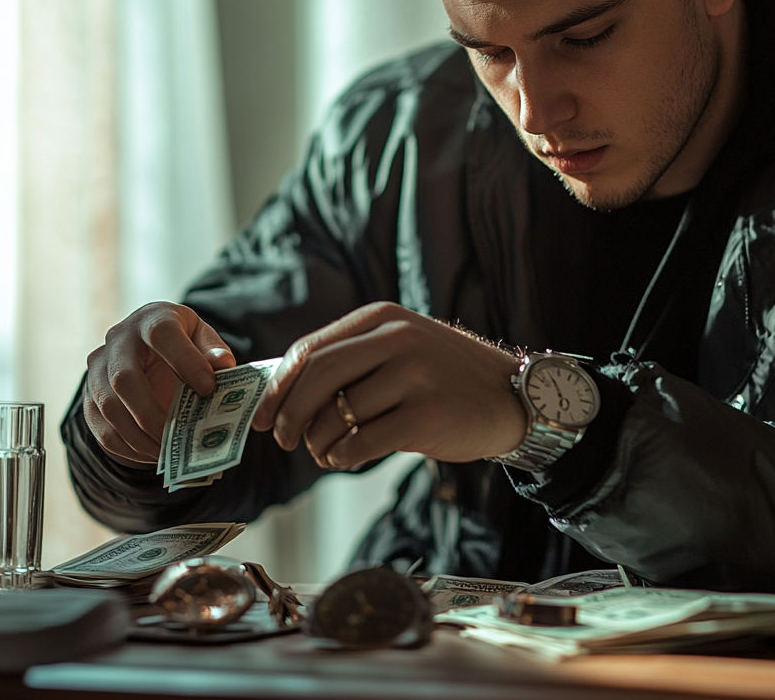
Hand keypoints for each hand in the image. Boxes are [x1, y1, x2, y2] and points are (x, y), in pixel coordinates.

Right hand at [83, 302, 235, 466]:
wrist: (145, 342)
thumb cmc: (181, 339)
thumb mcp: (201, 335)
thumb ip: (213, 349)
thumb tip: (223, 366)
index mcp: (151, 319)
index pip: (162, 334)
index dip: (185, 361)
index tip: (208, 388)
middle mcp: (118, 340)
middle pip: (125, 378)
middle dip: (153, 413)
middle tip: (179, 436)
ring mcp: (98, 368)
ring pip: (109, 406)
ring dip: (138, 436)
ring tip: (167, 452)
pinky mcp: (89, 394)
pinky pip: (100, 426)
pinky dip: (125, 446)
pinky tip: (150, 454)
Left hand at [251, 302, 526, 468]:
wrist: (511, 396)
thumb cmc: (445, 376)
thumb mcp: (402, 347)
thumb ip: (352, 358)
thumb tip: (282, 393)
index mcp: (383, 317)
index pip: (310, 350)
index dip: (278, 387)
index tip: (263, 415)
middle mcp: (398, 339)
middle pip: (317, 378)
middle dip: (290, 416)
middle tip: (284, 440)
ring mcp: (415, 376)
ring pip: (336, 416)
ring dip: (319, 443)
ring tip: (328, 451)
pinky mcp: (427, 416)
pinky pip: (362, 444)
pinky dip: (344, 457)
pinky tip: (349, 457)